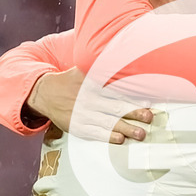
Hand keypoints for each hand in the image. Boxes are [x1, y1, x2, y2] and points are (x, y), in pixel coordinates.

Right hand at [26, 68, 152, 142]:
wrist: (46, 93)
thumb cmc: (72, 81)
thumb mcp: (84, 70)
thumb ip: (102, 68)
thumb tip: (125, 57)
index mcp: (93, 83)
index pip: (116, 90)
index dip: (132, 95)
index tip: (147, 100)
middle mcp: (89, 99)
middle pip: (115, 106)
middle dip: (134, 112)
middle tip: (149, 117)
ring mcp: (83, 114)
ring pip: (108, 122)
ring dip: (126, 128)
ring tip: (141, 133)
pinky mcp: (78, 126)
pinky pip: (95, 132)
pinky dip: (108, 136)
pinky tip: (120, 139)